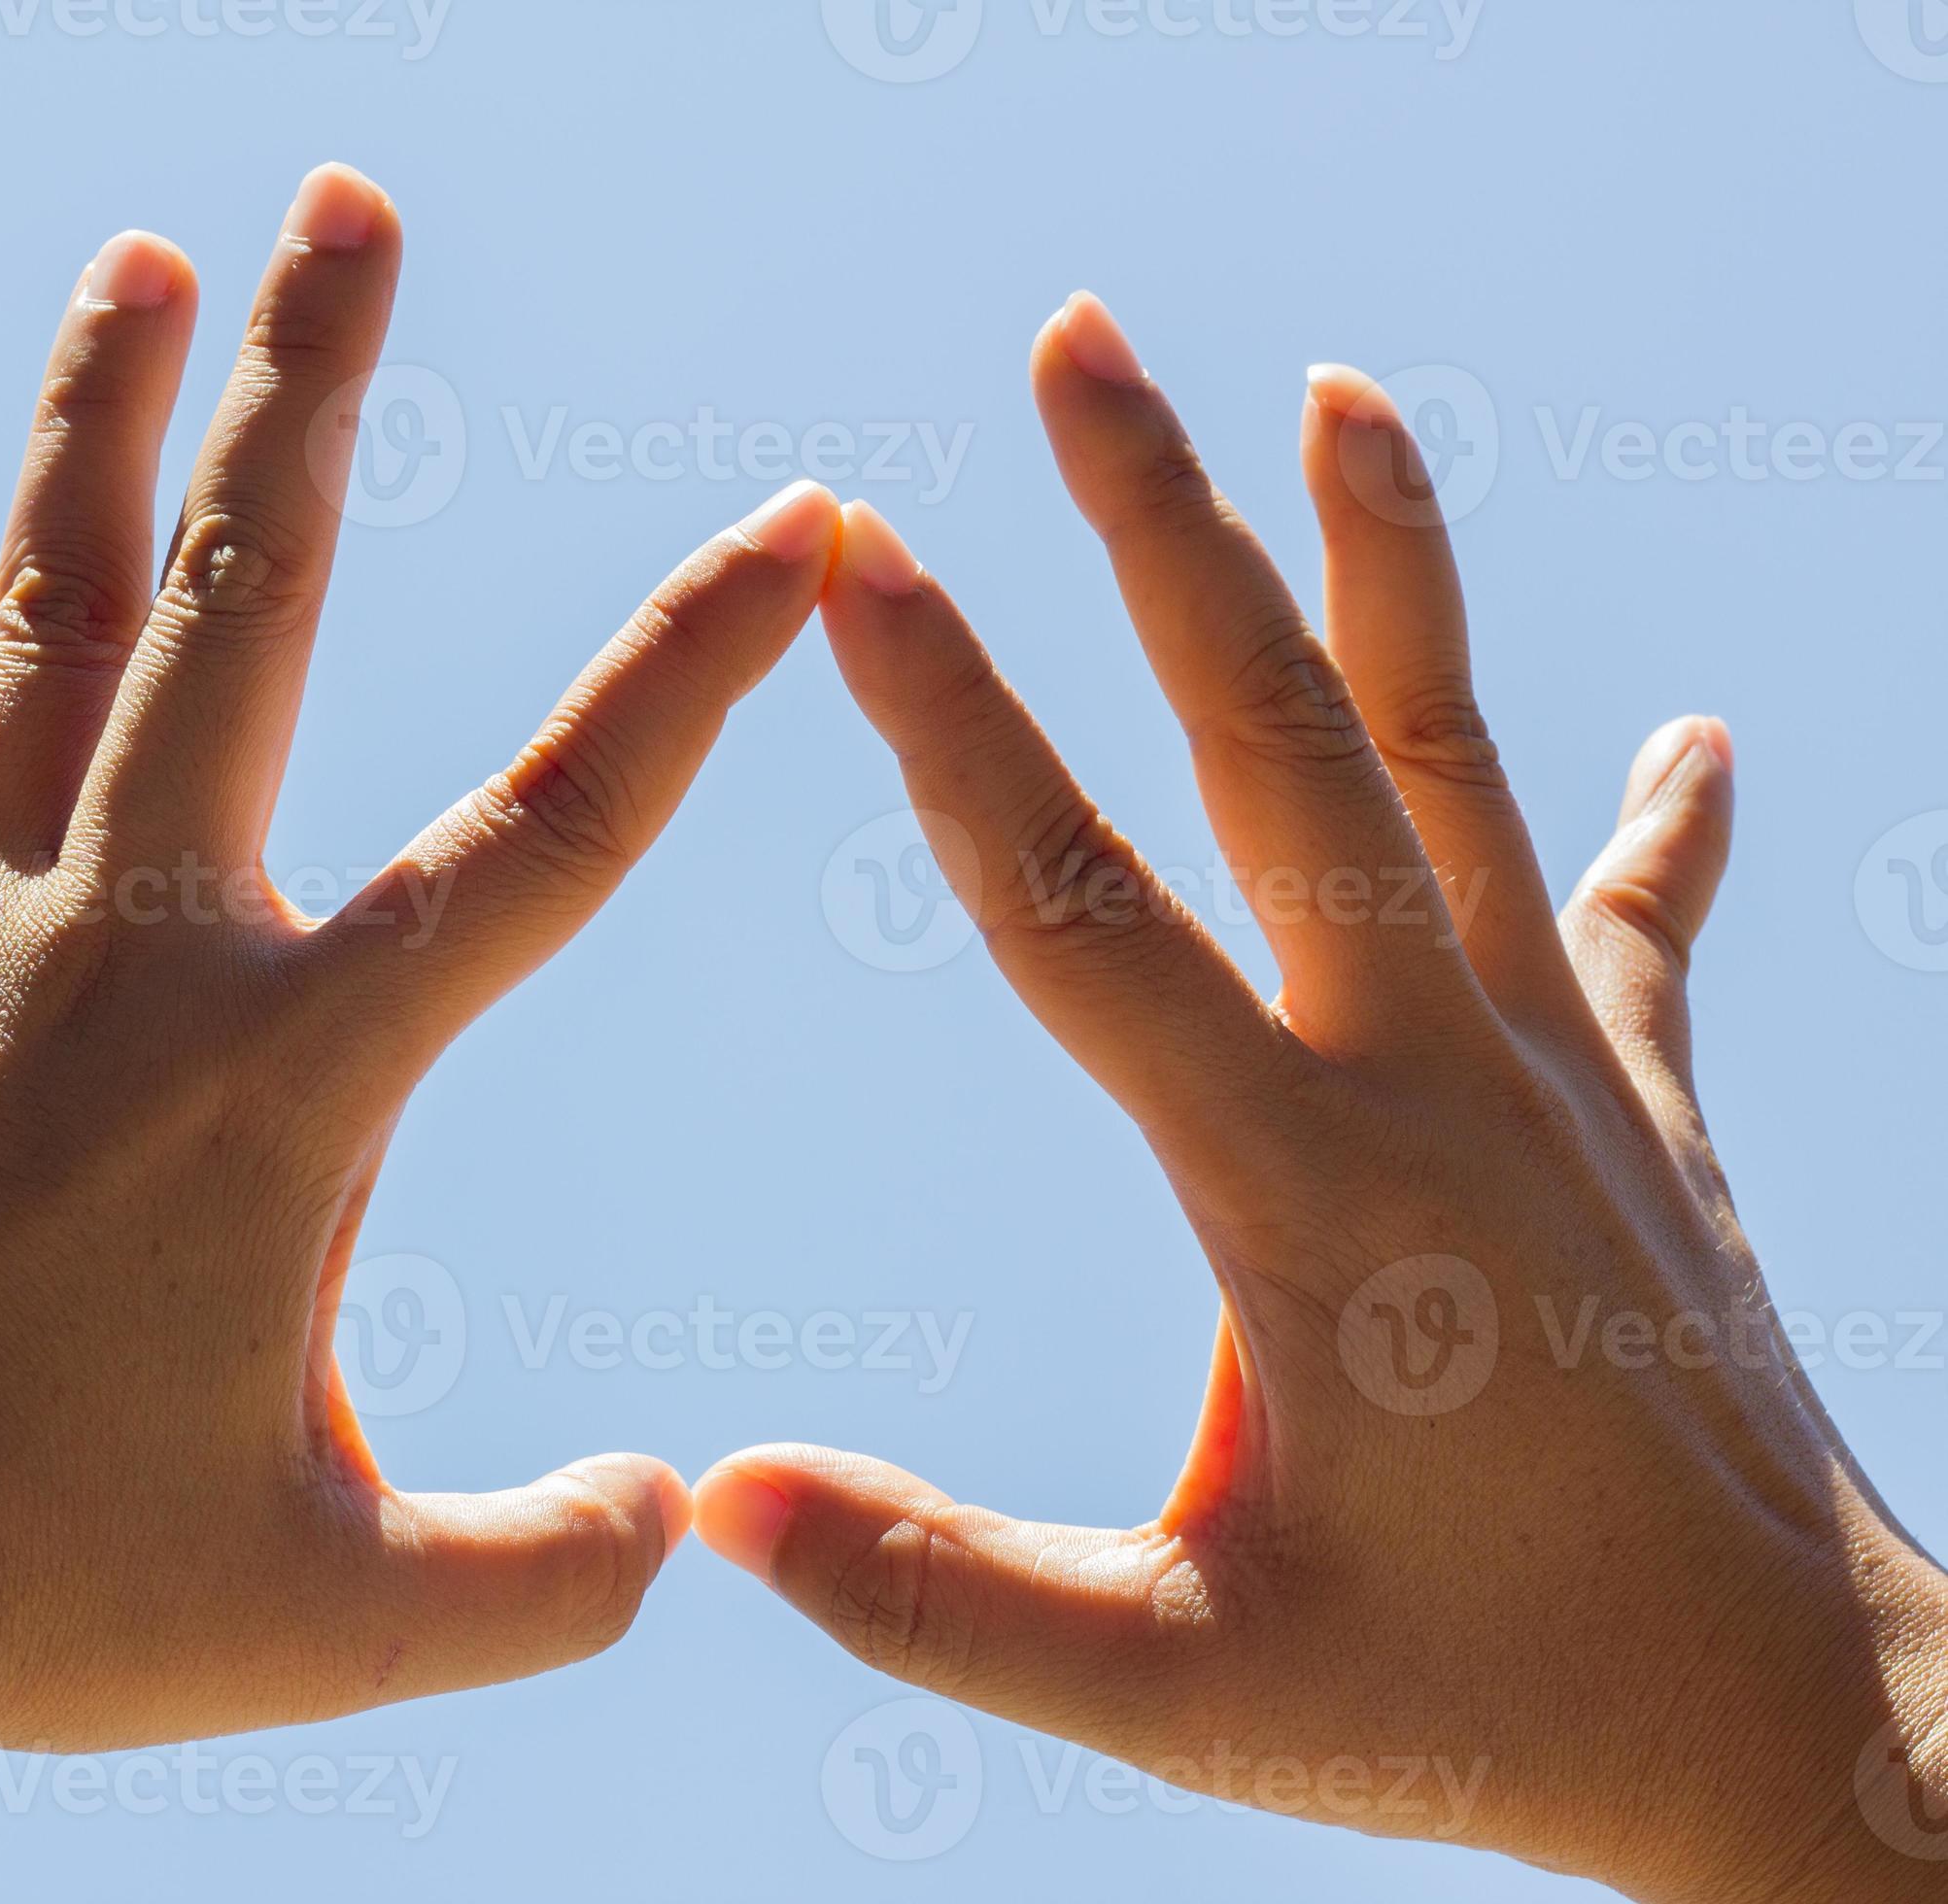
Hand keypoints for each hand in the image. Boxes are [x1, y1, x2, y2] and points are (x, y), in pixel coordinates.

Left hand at [0, 164, 836, 1750]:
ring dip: (87, 427)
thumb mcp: (341, 1623)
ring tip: (135, 260)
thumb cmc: (34, 1606)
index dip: (695, 667)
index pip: (550, 833)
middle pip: (243, 612)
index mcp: (287, 1067)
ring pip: (29, 621)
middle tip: (344, 200)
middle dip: (311, 395)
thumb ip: (547, 1575)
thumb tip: (678, 1522)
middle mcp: (116, 942)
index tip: (801, 519)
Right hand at [692, 295, 1947, 1899]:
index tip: (854, 549)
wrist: (1802, 1735)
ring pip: (1459, 764)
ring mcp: (1559, 1072)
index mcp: (1303, 1195)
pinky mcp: (1645, 1108)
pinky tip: (1690, 732)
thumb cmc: (1484, 1712)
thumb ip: (945, 1603)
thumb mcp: (1186, 1692)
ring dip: (1394, 567)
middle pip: (1281, 746)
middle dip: (1164, 529)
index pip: (1078, 911)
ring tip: (1344, 388)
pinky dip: (1658, 820)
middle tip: (1079, 344)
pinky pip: (1635, 919)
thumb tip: (718, 1509)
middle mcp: (1436, 1080)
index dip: (950, 719)